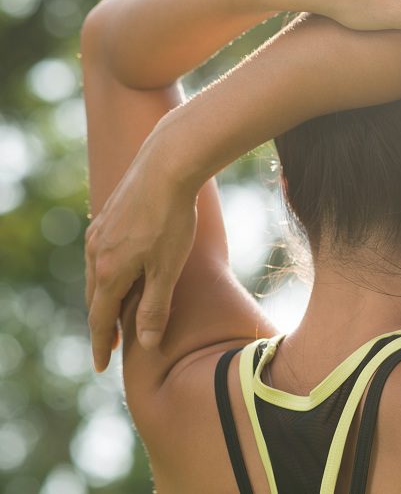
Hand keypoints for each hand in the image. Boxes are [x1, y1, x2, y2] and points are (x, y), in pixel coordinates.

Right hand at [84, 131, 197, 371]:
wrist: (167, 166)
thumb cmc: (172, 219)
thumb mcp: (168, 269)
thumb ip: (155, 306)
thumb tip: (146, 343)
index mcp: (108, 273)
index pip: (101, 319)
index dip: (103, 345)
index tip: (102, 366)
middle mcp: (95, 254)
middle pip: (96, 298)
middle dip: (104, 323)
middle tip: (112, 343)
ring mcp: (99, 233)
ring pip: (97, 274)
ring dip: (106, 296)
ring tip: (117, 310)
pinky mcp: (108, 216)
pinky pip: (102, 253)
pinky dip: (109, 271)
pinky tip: (119, 268)